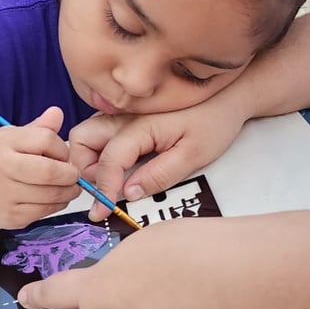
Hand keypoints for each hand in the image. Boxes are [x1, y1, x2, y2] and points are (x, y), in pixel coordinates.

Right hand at [0, 106, 80, 227]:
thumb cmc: (6, 161)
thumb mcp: (19, 137)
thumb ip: (41, 127)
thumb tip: (57, 112)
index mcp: (4, 141)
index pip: (47, 140)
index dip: (63, 149)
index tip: (64, 155)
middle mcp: (0, 167)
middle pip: (50, 171)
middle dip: (70, 175)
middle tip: (74, 175)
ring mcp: (4, 194)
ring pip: (51, 194)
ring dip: (68, 191)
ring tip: (69, 187)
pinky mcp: (12, 216)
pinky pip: (46, 210)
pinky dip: (58, 204)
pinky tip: (55, 198)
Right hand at [69, 89, 248, 219]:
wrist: (229, 95)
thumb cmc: (214, 122)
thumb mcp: (194, 155)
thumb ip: (160, 175)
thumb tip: (128, 193)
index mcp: (140, 125)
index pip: (109, 160)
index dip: (103, 190)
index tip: (101, 213)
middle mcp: (124, 116)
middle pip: (81, 139)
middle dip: (84, 168)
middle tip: (104, 189)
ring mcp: (122, 113)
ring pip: (85, 134)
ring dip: (88, 159)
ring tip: (110, 179)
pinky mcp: (125, 116)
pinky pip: (98, 131)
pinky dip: (96, 150)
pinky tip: (117, 166)